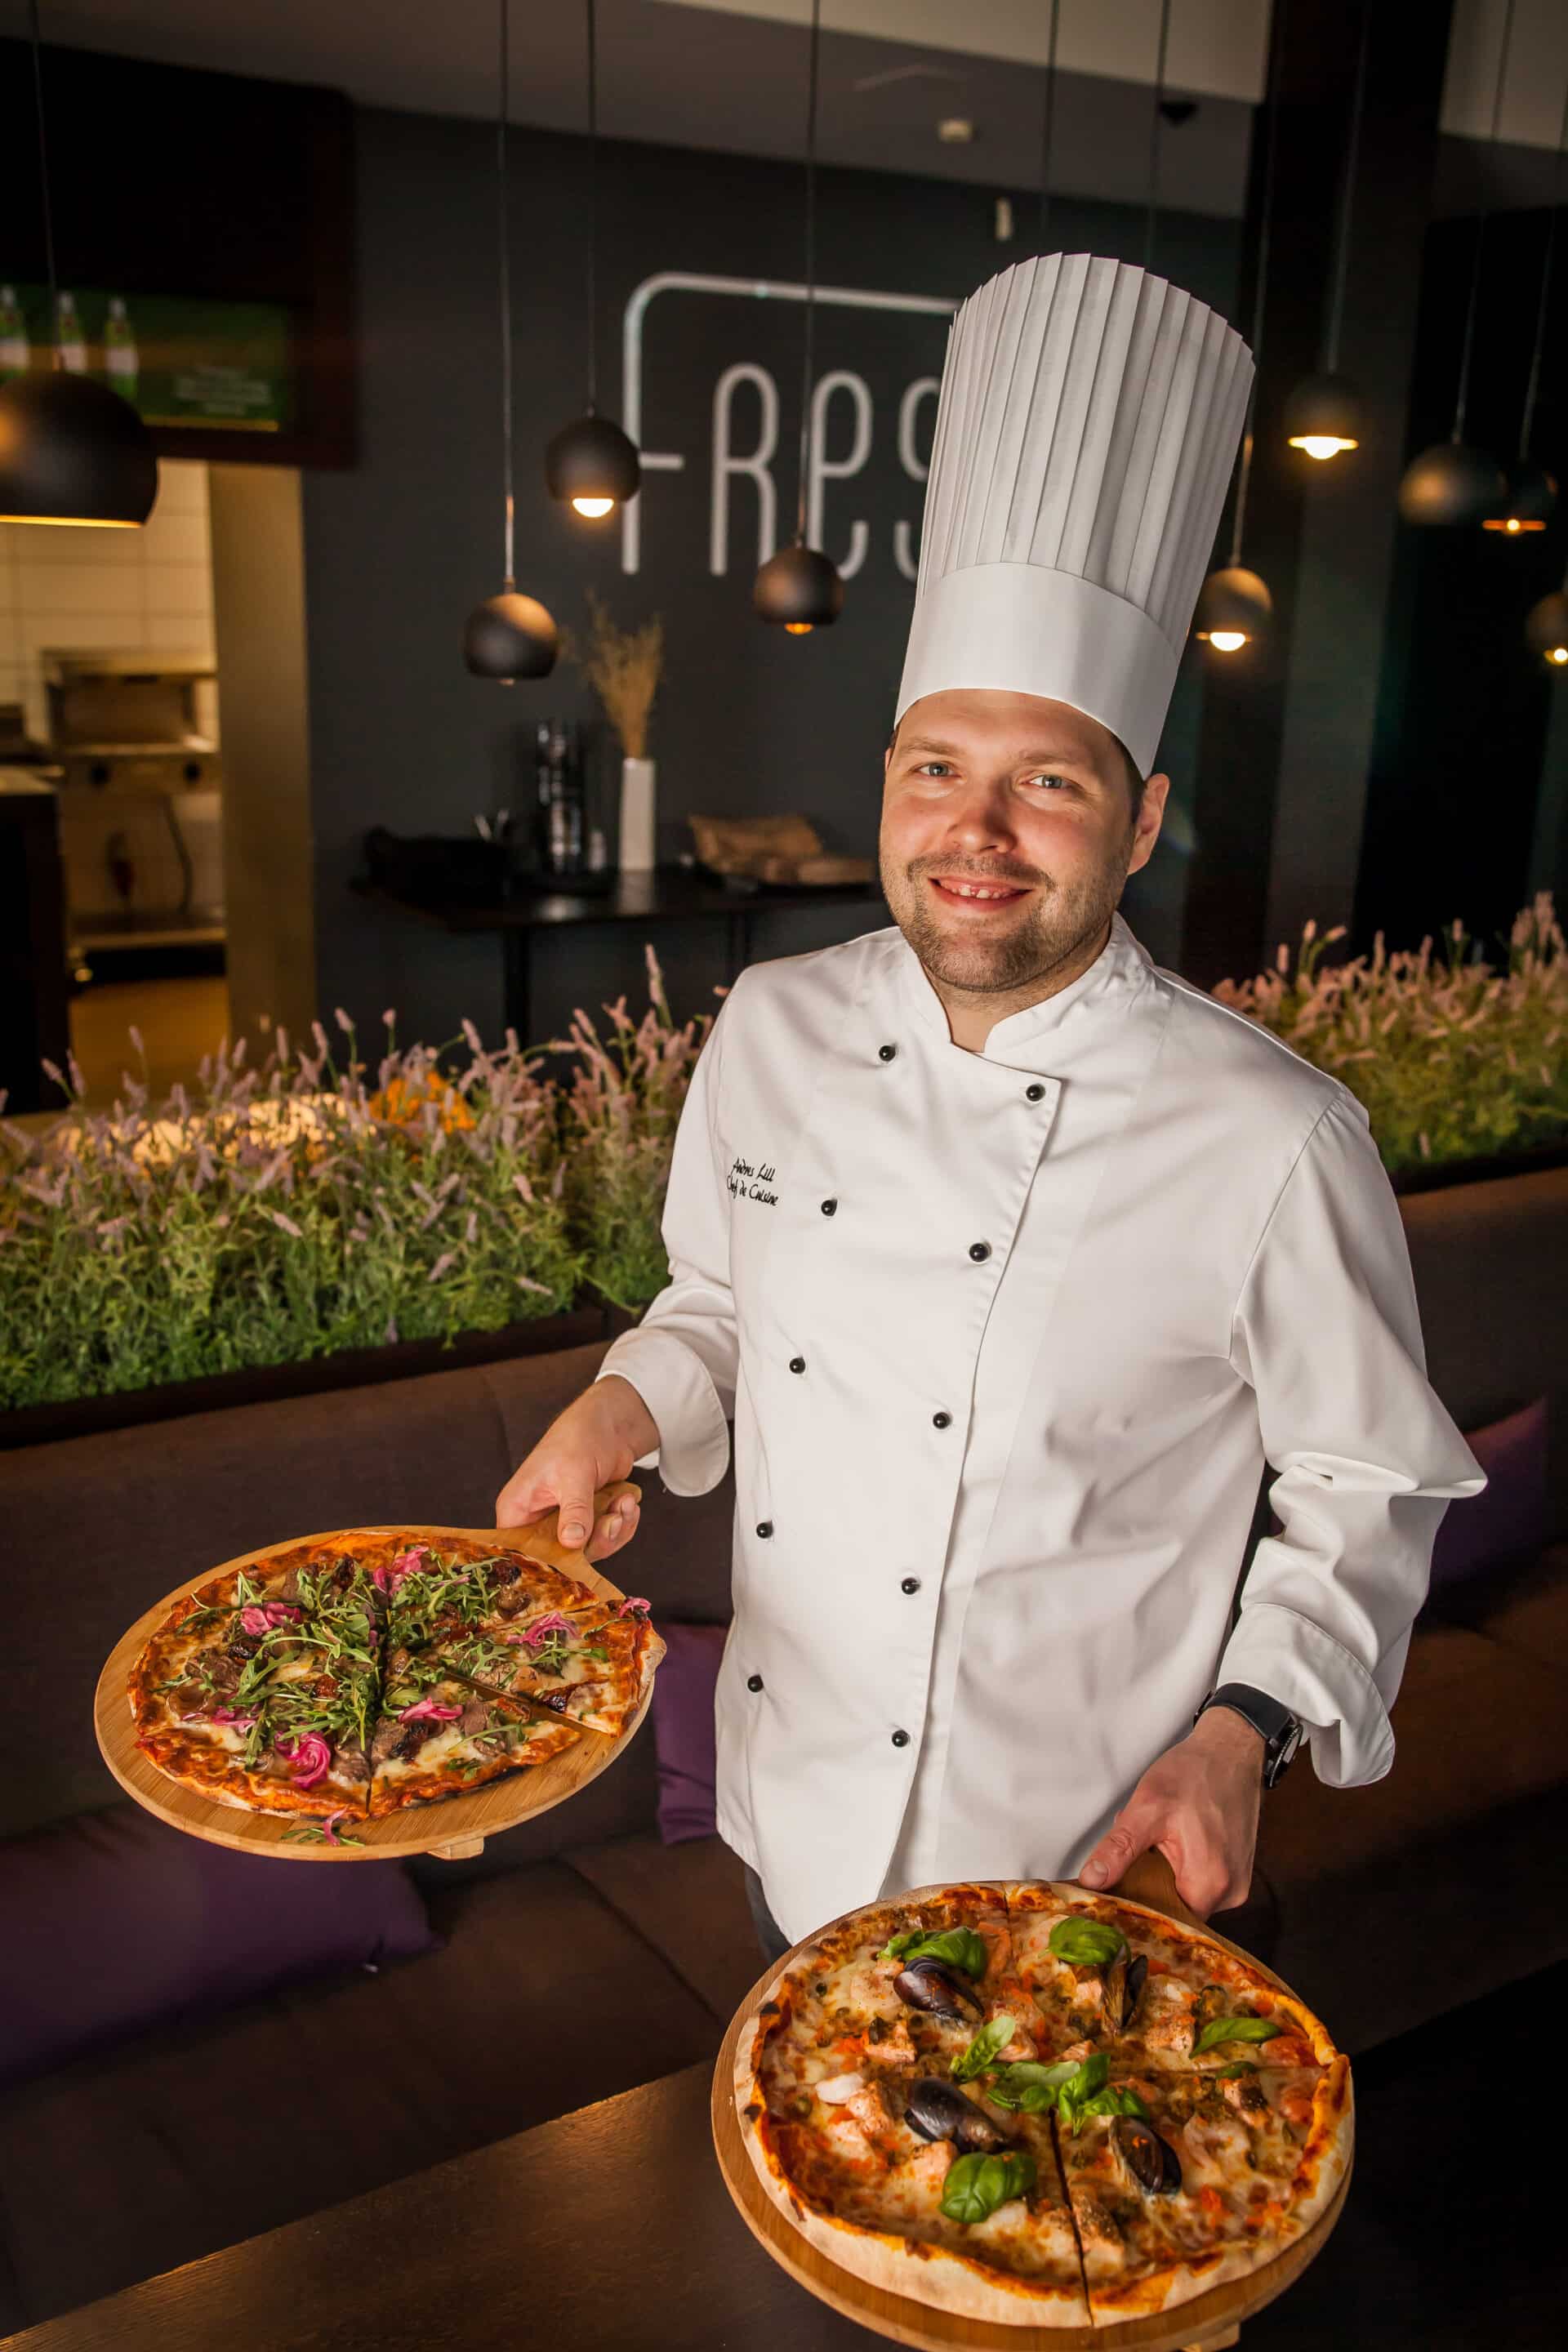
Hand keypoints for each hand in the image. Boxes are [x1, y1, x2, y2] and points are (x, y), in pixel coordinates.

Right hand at [494, 1375, 657, 1564]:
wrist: (610, 1425)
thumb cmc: (577, 1439)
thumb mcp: (573, 1475)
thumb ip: (574, 1510)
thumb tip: (572, 1542)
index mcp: (518, 1510)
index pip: (520, 1551)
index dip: (545, 1563)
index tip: (574, 1562)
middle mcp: (538, 1521)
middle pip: (562, 1557)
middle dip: (596, 1540)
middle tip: (613, 1519)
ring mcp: (565, 1523)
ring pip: (589, 1550)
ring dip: (615, 1529)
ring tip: (625, 1502)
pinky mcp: (589, 1521)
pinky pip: (606, 1538)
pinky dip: (623, 1523)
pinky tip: (628, 1502)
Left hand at [1077, 1707, 1263, 1917]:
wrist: (1231, 1750)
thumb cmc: (1194, 1774)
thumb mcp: (1147, 1808)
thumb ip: (1119, 1848)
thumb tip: (1092, 1881)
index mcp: (1209, 1884)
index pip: (1164, 1922)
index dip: (1135, 1911)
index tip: (1112, 1899)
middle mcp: (1230, 1894)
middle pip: (1175, 1910)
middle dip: (1148, 1887)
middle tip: (1134, 1857)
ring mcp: (1236, 1885)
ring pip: (1185, 1896)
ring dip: (1163, 1876)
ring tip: (1157, 1844)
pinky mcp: (1236, 1873)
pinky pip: (1200, 1884)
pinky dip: (1180, 1869)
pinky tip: (1173, 1842)